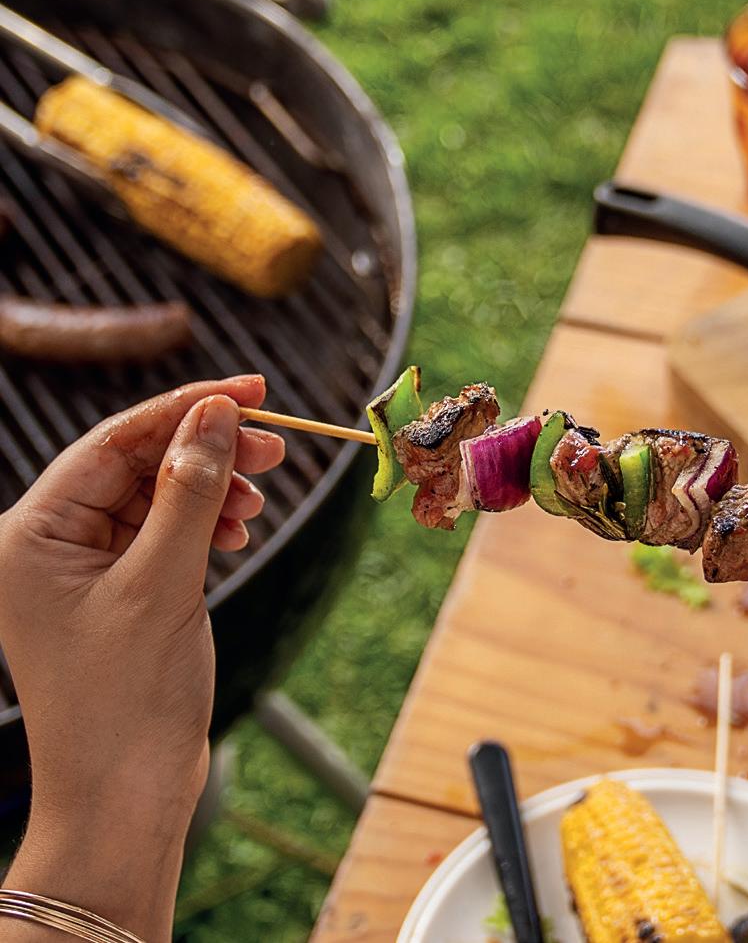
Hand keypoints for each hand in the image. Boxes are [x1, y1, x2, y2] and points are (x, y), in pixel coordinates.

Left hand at [0, 378, 284, 940]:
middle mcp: (50, 543)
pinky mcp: (119, 590)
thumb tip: (216, 412)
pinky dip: (207, 522)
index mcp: (30, 535)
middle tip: (277, 445)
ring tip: (261, 498)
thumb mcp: (163, 583)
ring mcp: (85, 568)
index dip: (184, 408)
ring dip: (214, 488)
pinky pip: (166, 531)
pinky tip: (238, 530)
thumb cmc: (126, 698)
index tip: (250, 390)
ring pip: (159, 495)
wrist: (123, 796)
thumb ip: (190, 490)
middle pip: (139, 464)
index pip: (113, 443)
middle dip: (208, 451)